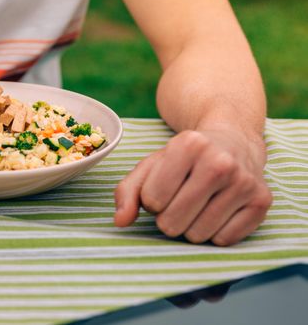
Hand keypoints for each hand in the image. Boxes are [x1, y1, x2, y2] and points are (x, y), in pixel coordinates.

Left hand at [113, 128, 271, 245]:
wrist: (233, 141)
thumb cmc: (184, 158)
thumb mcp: (151, 166)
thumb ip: (127, 192)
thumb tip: (120, 221)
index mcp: (188, 145)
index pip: (152, 200)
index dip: (152, 200)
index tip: (162, 189)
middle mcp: (220, 162)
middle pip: (172, 222)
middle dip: (168, 218)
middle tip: (178, 201)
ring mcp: (245, 182)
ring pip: (198, 235)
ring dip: (190, 228)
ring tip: (196, 205)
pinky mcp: (262, 202)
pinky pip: (224, 240)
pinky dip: (214, 233)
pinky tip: (217, 211)